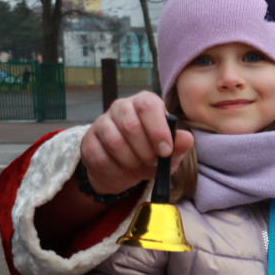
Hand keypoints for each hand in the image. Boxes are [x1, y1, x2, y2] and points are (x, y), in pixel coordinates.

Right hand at [78, 92, 194, 195]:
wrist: (126, 171)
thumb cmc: (152, 156)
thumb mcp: (170, 154)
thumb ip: (179, 145)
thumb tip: (186, 138)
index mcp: (145, 103)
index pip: (148, 105)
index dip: (157, 130)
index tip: (165, 151)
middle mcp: (122, 107)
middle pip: (131, 124)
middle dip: (145, 150)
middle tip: (152, 161)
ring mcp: (102, 122)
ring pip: (114, 141)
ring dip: (131, 161)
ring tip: (138, 164)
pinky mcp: (88, 140)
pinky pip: (100, 156)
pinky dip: (116, 169)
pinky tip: (121, 168)